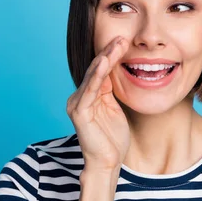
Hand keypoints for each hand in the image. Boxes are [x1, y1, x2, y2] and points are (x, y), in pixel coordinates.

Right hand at [66, 36, 129, 173]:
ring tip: (115, 45)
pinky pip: (89, 90)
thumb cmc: (113, 140)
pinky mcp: (79, 112)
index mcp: (89, 96)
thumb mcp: (115, 109)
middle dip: (109, 52)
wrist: (108, 163)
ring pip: (93, 76)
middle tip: (121, 37)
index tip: (124, 41)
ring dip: (105, 60)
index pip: (101, 70)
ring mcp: (77, 104)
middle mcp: (80, 97)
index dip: (112, 55)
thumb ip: (112, 92)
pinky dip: (97, 76)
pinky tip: (104, 64)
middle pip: (96, 70)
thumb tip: (118, 73)